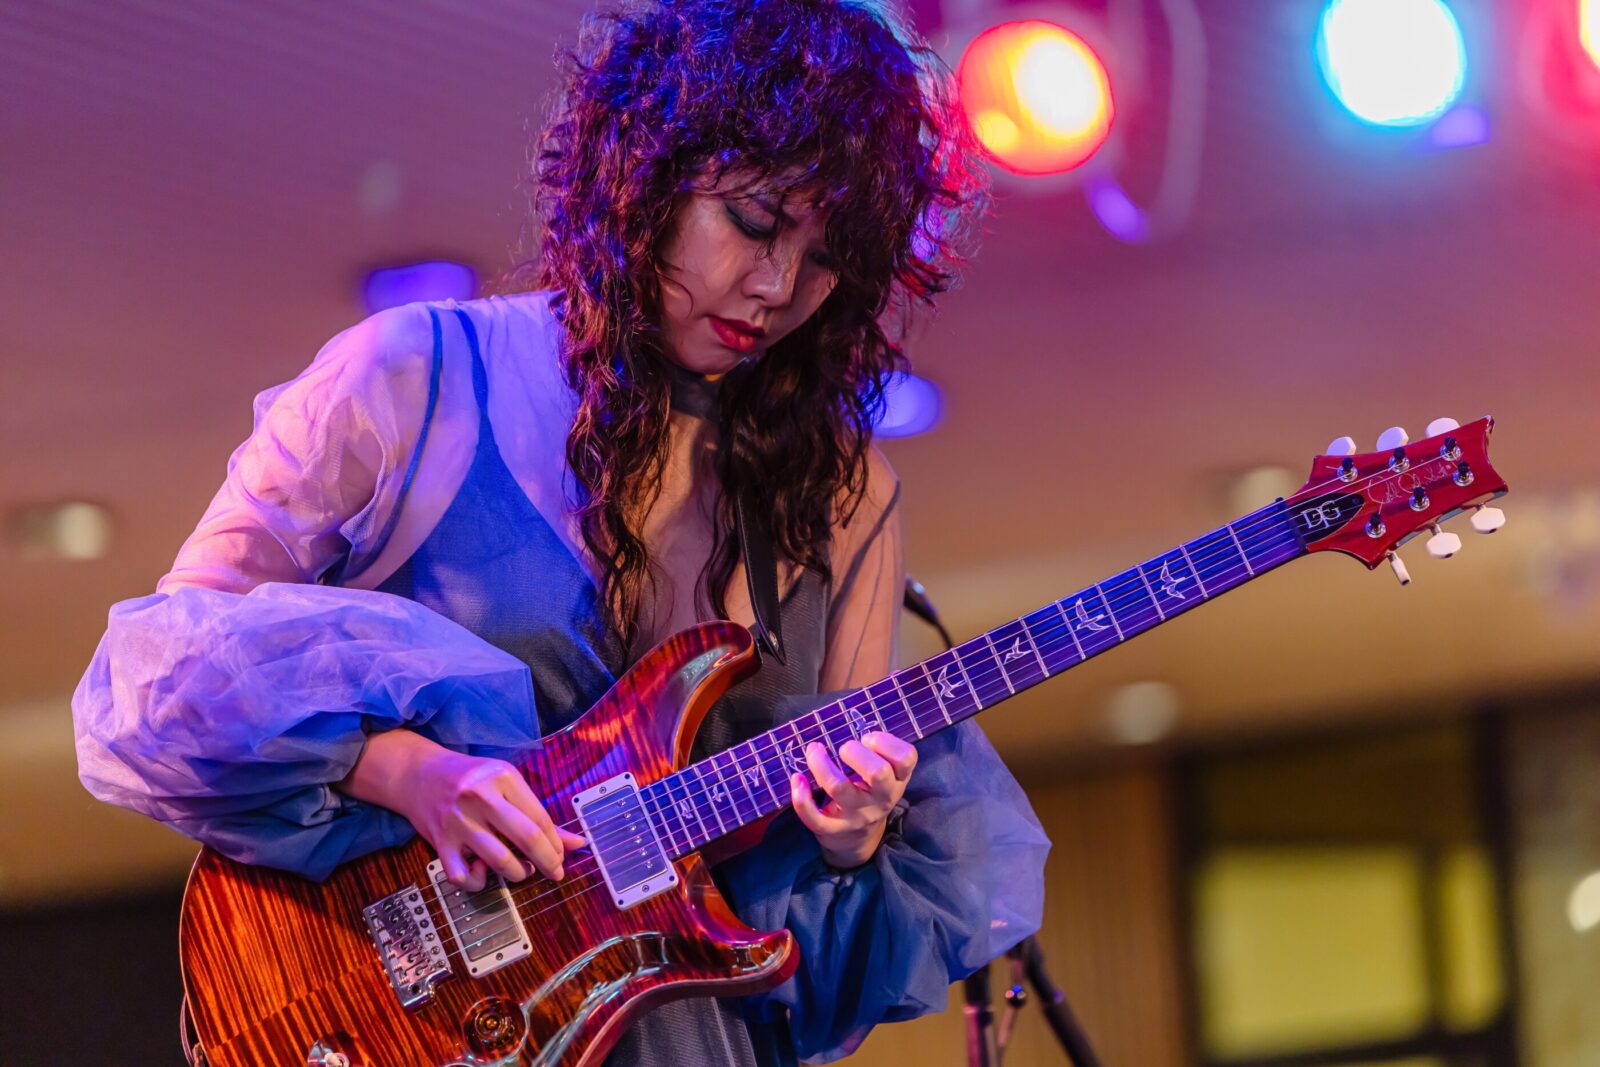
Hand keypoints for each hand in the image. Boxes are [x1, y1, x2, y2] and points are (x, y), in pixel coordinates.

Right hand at [338, 729, 584, 891]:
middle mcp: (480, 797)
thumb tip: (578, 843)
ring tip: (521, 870)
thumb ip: (539, 814)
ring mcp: (458, 821)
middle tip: (555, 872)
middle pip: (527, 838)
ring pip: (499, 861)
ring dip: (518, 873)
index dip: (557, 844)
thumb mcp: (507, 785)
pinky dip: (477, 882)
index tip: (562, 857)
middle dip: (549, 862)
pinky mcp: (439, 842)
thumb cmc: (471, 779)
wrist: (418, 773)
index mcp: (502, 777)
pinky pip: (463, 877)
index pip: (540, 818)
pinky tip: (483, 873)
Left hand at [791, 731, 916, 868]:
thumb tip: (847, 719)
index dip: (887, 742)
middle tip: (844, 749)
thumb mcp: (883, 775)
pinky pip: (814, 817)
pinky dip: (801, 798)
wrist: (857, 839)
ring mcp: (857, 815)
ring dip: (822, 764)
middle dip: (856, 752)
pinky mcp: (833, 829)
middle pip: (877, 772)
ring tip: (814, 751)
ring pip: (839, 788)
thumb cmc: (867, 792)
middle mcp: (881, 798)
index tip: (868, 738)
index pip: (906, 758)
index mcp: (897, 780)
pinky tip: (797, 779)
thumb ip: (875, 751)